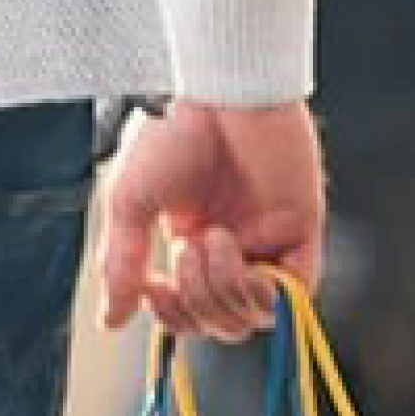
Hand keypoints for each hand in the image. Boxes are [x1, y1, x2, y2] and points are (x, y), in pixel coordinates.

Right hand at [95, 100, 326, 341]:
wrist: (212, 94)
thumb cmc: (170, 133)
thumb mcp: (129, 206)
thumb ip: (121, 266)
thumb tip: (113, 319)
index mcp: (192, 240)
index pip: (190, 311)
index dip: (173, 316)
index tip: (153, 288)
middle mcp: (233, 245)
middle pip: (223, 321)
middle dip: (198, 303)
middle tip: (183, 255)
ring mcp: (268, 239)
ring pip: (256, 312)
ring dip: (225, 291)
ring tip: (210, 241)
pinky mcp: (301, 228)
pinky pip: (295, 291)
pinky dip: (264, 289)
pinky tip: (238, 253)